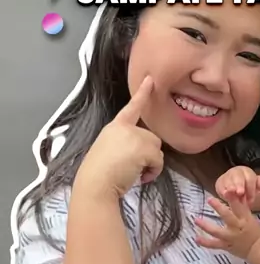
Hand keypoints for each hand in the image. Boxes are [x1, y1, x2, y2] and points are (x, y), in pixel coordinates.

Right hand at [74, 76, 163, 199]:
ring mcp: (135, 136)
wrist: (96, 183)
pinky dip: (153, 171)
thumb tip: (140, 156)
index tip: (151, 80)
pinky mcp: (144, 147)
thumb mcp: (109, 151)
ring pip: (156, 149)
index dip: (142, 93)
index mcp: (114, 127)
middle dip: (147, 153)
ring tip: (134, 173)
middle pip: (151, 137)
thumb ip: (124, 145)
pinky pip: (158, 160)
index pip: (131, 107)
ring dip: (150, 163)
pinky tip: (140, 177)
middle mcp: (125, 128)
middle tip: (133, 167)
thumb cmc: (98, 174)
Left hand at [195, 196, 259, 260]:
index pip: (239, 206)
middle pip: (227, 216)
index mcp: (244, 218)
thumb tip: (234, 193)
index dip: (233, 198)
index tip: (227, 190)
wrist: (258, 249)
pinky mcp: (226, 246)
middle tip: (209, 199)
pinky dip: (205, 242)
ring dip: (206, 226)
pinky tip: (196, 239)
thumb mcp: (250, 217)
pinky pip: (214, 244)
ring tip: (196, 220)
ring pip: (217, 231)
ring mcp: (230, 237)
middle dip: (219, 207)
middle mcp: (237, 227)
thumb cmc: (254, 231)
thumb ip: (241, 207)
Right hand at [216, 166, 259, 206]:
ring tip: (231, 193)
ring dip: (230, 187)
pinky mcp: (219, 183)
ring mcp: (226, 177)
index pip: (250, 178)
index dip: (251, 188)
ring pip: (228, 181)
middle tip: (240, 192)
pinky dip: (222, 190)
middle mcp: (236, 172)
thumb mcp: (257, 185)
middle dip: (239, 184)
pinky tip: (224, 194)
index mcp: (247, 171)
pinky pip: (220, 186)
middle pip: (238, 177)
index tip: (251, 200)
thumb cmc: (248, 187)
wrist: (236, 189)